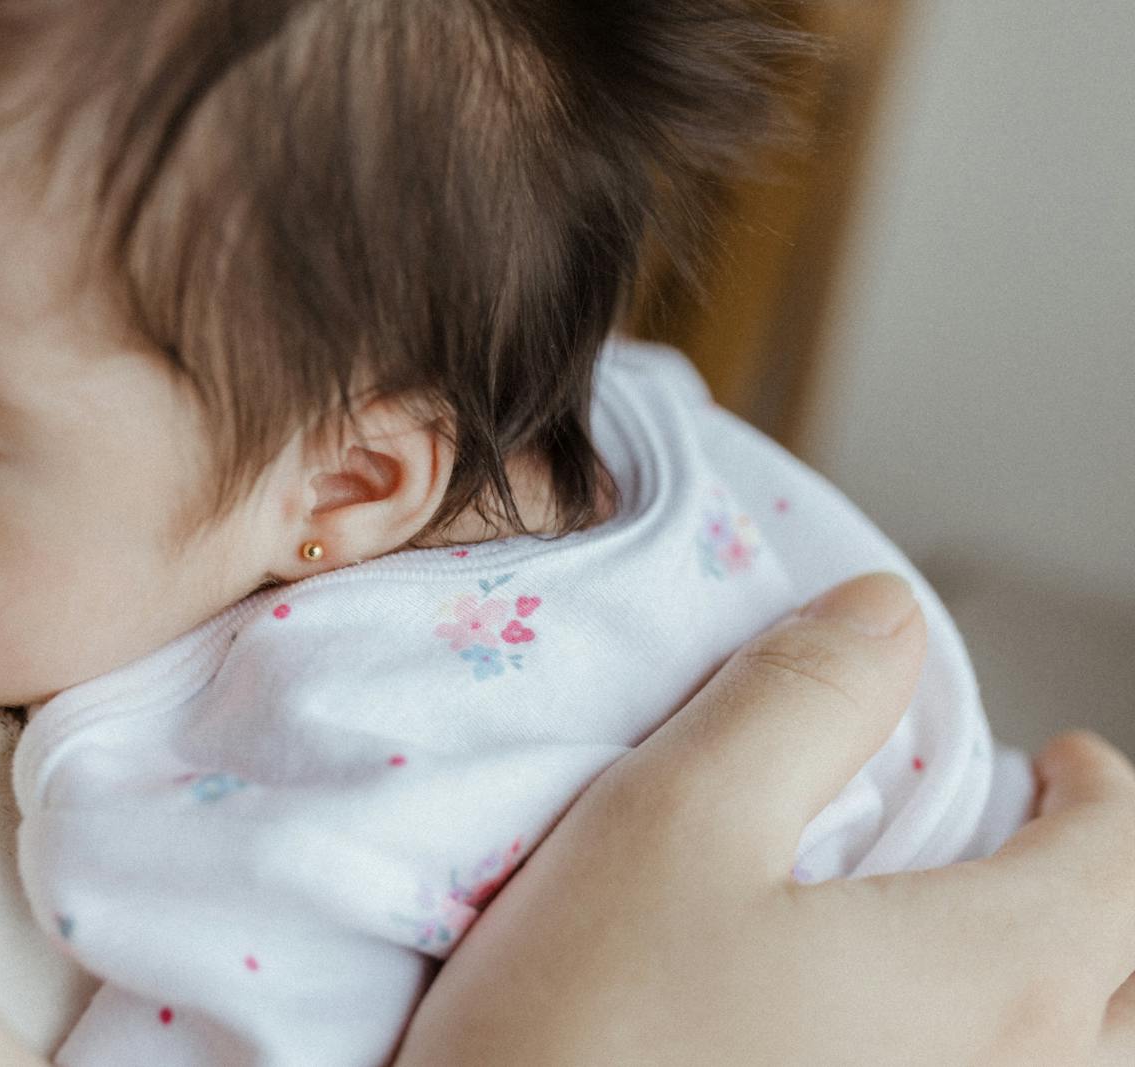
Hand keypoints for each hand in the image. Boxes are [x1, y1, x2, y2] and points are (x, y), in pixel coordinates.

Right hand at [401, 574, 1134, 1065]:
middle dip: (1100, 892)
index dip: (1103, 791)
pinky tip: (891, 1030)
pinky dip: (993, 1048)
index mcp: (986, 982)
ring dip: (1060, 988)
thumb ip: (797, 699)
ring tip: (978, 939)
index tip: (1056, 757)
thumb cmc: (584, 1034)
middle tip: (1035, 839)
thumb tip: (883, 617)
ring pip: (1076, 1062)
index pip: (1120, 865)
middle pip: (1124, 984)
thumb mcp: (672, 819)